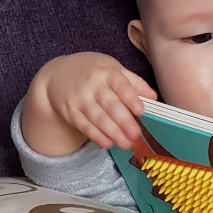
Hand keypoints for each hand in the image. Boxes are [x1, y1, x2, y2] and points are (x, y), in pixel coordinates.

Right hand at [22, 52, 158, 155]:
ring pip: (97, 117)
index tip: (141, 111)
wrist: (58, 73)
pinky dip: (97, 136)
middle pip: (110, 104)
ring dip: (113, 132)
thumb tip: (154, 98)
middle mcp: (92, 84)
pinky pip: (84, 126)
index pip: (121, 85)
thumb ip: (135, 82)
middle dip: (124, 121)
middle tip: (136, 135)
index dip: (131, 98)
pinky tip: (108, 143)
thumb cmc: (93, 71)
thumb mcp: (113, 69)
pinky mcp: (70, 111)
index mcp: (107, 72)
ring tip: (126, 143)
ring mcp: (79, 98)